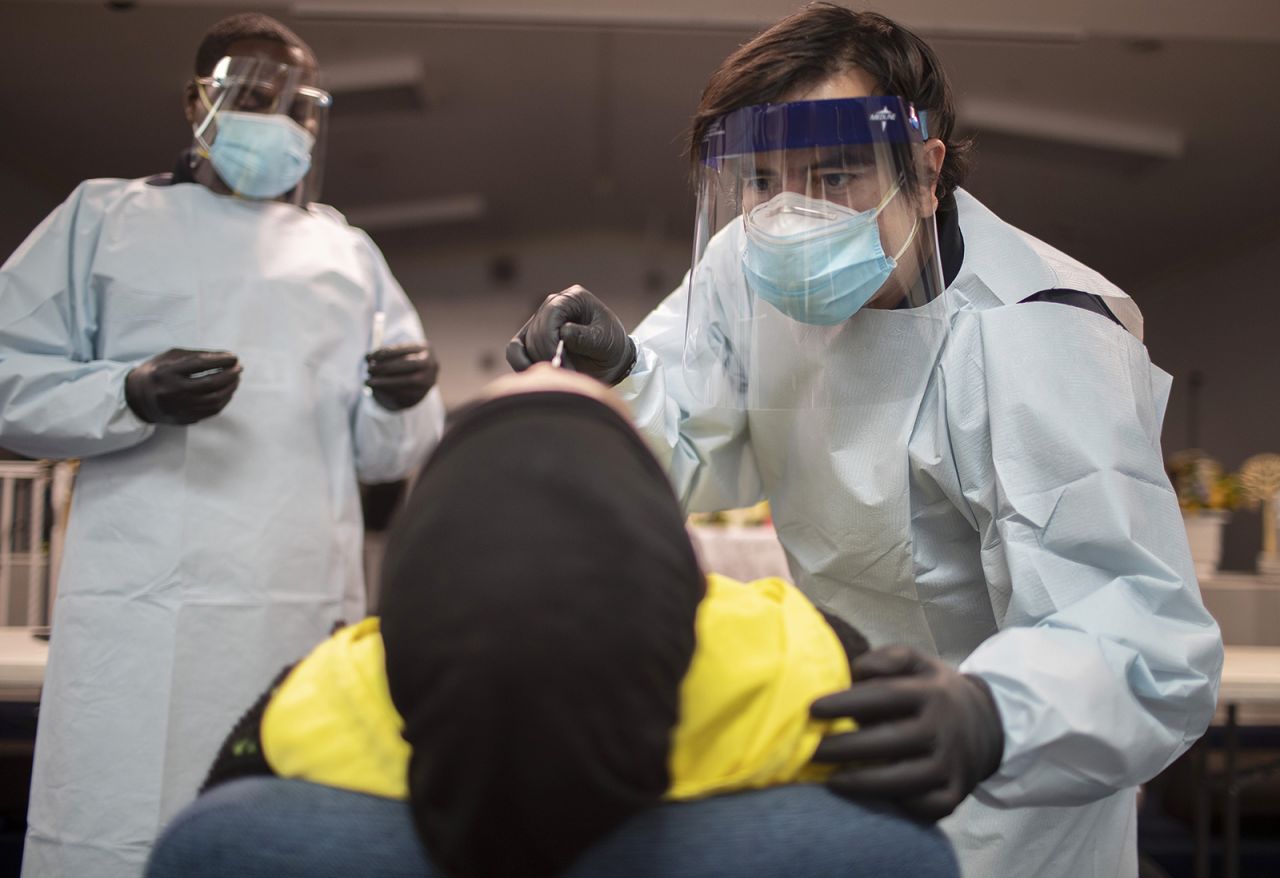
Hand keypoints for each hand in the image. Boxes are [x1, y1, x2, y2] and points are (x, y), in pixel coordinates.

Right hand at [125, 348, 240, 424]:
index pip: (200, 364)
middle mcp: (172, 391)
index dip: (220, 360)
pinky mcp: (184, 418)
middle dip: (230, 375)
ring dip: (230, 388)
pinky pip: (211, 411)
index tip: (234, 357)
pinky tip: (228, 391)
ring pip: (214, 400)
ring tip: (236, 379)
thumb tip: (228, 357)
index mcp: (167, 372)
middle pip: (210, 383)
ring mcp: (178, 408)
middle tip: (239, 368)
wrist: (137, 397)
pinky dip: (224, 400)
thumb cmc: (159, 371)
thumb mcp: (172, 357)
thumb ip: (199, 355)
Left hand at [366, 342, 437, 410]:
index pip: (403, 349)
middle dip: (385, 368)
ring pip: (406, 381)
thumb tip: (367, 358)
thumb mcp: (399, 353)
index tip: (368, 357)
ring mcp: (429, 381)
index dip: (384, 353)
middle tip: (369, 369)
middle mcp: (431, 364)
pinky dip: (388, 391)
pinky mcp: (422, 394)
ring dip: (384, 382)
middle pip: (407, 365)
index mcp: (425, 348)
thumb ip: (385, 354)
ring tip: (368, 381)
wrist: (422, 378)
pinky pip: (404, 394)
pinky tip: (377, 389)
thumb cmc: (406, 361)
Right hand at [505, 285, 634, 384]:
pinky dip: (520, 363)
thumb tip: (564, 332)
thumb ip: (587, 337)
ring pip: (524, 343)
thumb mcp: (606, 341)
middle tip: (566, 376)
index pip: (550, 314)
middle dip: (548, 356)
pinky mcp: (531, 339)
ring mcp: (540, 321)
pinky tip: (536, 376)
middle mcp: (553, 305)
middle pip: (536, 330)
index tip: (559, 363)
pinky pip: (514, 350)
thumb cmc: (612, 346)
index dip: (550, 339)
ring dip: (539, 363)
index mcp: (573, 298)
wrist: (612, 360)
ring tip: (560, 377)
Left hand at [809, 644, 1003, 822]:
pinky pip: (922, 807)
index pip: (885, 696)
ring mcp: (952, 765)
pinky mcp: (955, 794)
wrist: (988, 725)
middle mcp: (944, 730)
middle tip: (810, 751)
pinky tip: (869, 798)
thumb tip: (856, 669)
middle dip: (844, 748)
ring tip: (829, 780)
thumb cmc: (936, 692)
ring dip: (862, 783)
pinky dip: (895, 805)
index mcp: (932, 693)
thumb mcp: (919, 662)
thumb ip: (888, 658)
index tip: (812, 709)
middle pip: (889, 742)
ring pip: (903, 780)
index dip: (846, 703)